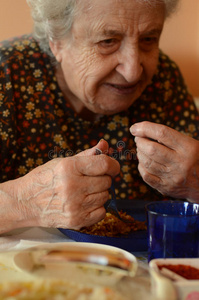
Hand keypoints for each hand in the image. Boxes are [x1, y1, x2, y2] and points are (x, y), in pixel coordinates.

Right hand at [1, 140, 119, 232]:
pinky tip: (84, 203)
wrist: (25, 202)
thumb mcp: (63, 162)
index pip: (104, 164)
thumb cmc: (45, 179)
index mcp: (69, 168)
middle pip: (106, 181)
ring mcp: (75, 206)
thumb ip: (87, 154)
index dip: (113, 165)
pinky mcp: (76, 220)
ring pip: (105, 196)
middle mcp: (72, 187)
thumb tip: (105, 145)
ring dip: (99, 193)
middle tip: (89, 180)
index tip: (113, 167)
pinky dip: (96, 207)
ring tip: (83, 191)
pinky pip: (102, 212)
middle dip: (102, 179)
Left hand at [130, 121, 198, 201]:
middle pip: (151, 149)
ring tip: (141, 149)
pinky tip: (143, 162)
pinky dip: (141, 167)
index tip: (135, 127)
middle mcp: (180, 163)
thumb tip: (145, 131)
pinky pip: (146, 176)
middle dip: (140, 141)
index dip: (145, 128)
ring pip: (147, 162)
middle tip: (139, 139)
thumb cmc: (198, 159)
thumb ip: (172, 138)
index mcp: (188, 148)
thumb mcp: (192, 144)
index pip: (162, 133)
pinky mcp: (167, 188)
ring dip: (139, 153)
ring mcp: (173, 177)